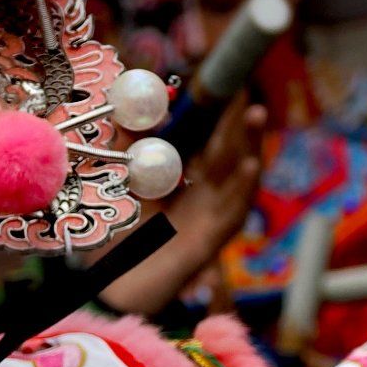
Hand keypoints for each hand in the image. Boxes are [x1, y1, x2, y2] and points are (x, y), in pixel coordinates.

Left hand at [100, 100, 265, 318]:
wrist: (111, 287)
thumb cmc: (117, 238)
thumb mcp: (119, 180)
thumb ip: (125, 141)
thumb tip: (127, 95)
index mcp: (183, 180)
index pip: (206, 137)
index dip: (217, 111)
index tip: (225, 79)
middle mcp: (202, 196)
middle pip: (227, 152)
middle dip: (238, 121)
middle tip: (245, 87)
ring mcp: (209, 219)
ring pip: (236, 178)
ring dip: (249, 145)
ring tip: (256, 114)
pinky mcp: (210, 243)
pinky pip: (233, 214)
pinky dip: (243, 188)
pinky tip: (251, 165)